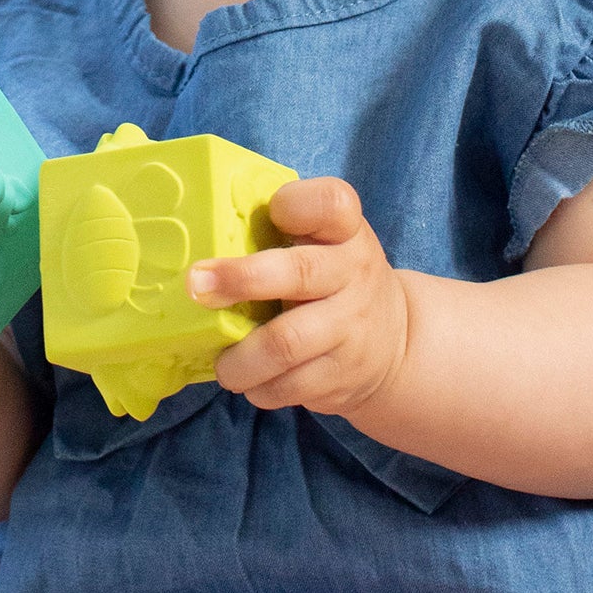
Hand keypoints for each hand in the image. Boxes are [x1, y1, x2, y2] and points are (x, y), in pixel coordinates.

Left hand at [187, 177, 408, 416]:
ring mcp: (351, 327)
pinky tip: (251, 381)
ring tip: (222, 365)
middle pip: (300, 273)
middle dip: (241, 279)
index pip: (332, 204)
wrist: (396, 341)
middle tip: (196, 287)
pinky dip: (260, 388)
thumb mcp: (324, 244)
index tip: (271, 211)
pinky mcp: (344, 375)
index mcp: (345, 233)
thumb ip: (280, 233)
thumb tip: (199, 233)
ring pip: (286, 344)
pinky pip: (290, 386)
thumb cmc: (334, 279)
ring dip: (240, 358)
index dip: (298, 204)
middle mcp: (354, 274)